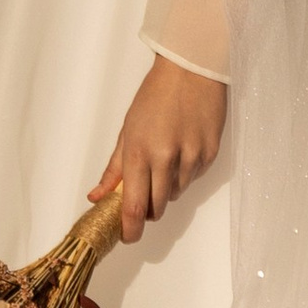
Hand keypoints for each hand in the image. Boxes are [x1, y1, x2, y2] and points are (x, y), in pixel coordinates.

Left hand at [90, 57, 227, 244]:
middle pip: (157, 206)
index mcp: (139, 152)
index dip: (131, 228)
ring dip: (168, 188)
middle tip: (145, 197)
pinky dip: (186, 173)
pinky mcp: (210, 154)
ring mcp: (191, 157)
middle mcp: (165, 159)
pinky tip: (183, 151)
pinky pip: (194, 178)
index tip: (128, 237)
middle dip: (149, 210)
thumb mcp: (127, 130)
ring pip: (177, 193)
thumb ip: (113, 168)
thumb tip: (96, 196)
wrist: (191, 70)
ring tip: (166, 160)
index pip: (133, 205)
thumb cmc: (154, 97)